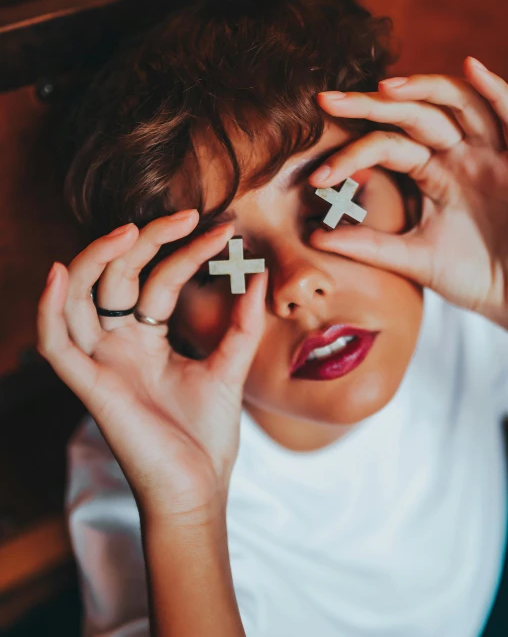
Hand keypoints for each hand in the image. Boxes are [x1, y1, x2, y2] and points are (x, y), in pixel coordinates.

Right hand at [37, 211, 267, 522]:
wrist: (199, 489)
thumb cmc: (207, 435)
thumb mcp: (229, 367)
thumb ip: (241, 323)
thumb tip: (260, 274)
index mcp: (147, 341)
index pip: (157, 281)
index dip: (185, 253)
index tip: (223, 230)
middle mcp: (119, 346)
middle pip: (115, 278)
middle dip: (145, 242)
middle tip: (187, 215)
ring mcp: (101, 364)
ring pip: (79, 299)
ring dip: (95, 260)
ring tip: (129, 229)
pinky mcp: (89, 387)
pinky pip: (56, 344)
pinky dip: (49, 308)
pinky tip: (61, 271)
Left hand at [309, 56, 507, 335]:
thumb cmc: (467, 275)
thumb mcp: (409, 257)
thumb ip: (367, 244)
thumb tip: (314, 236)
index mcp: (429, 172)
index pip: (385, 145)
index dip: (351, 152)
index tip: (316, 175)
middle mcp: (457, 155)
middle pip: (413, 115)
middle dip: (372, 105)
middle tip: (328, 100)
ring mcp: (490, 155)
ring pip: (459, 105)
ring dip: (425, 89)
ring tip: (385, 86)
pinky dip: (496, 90)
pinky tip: (472, 67)